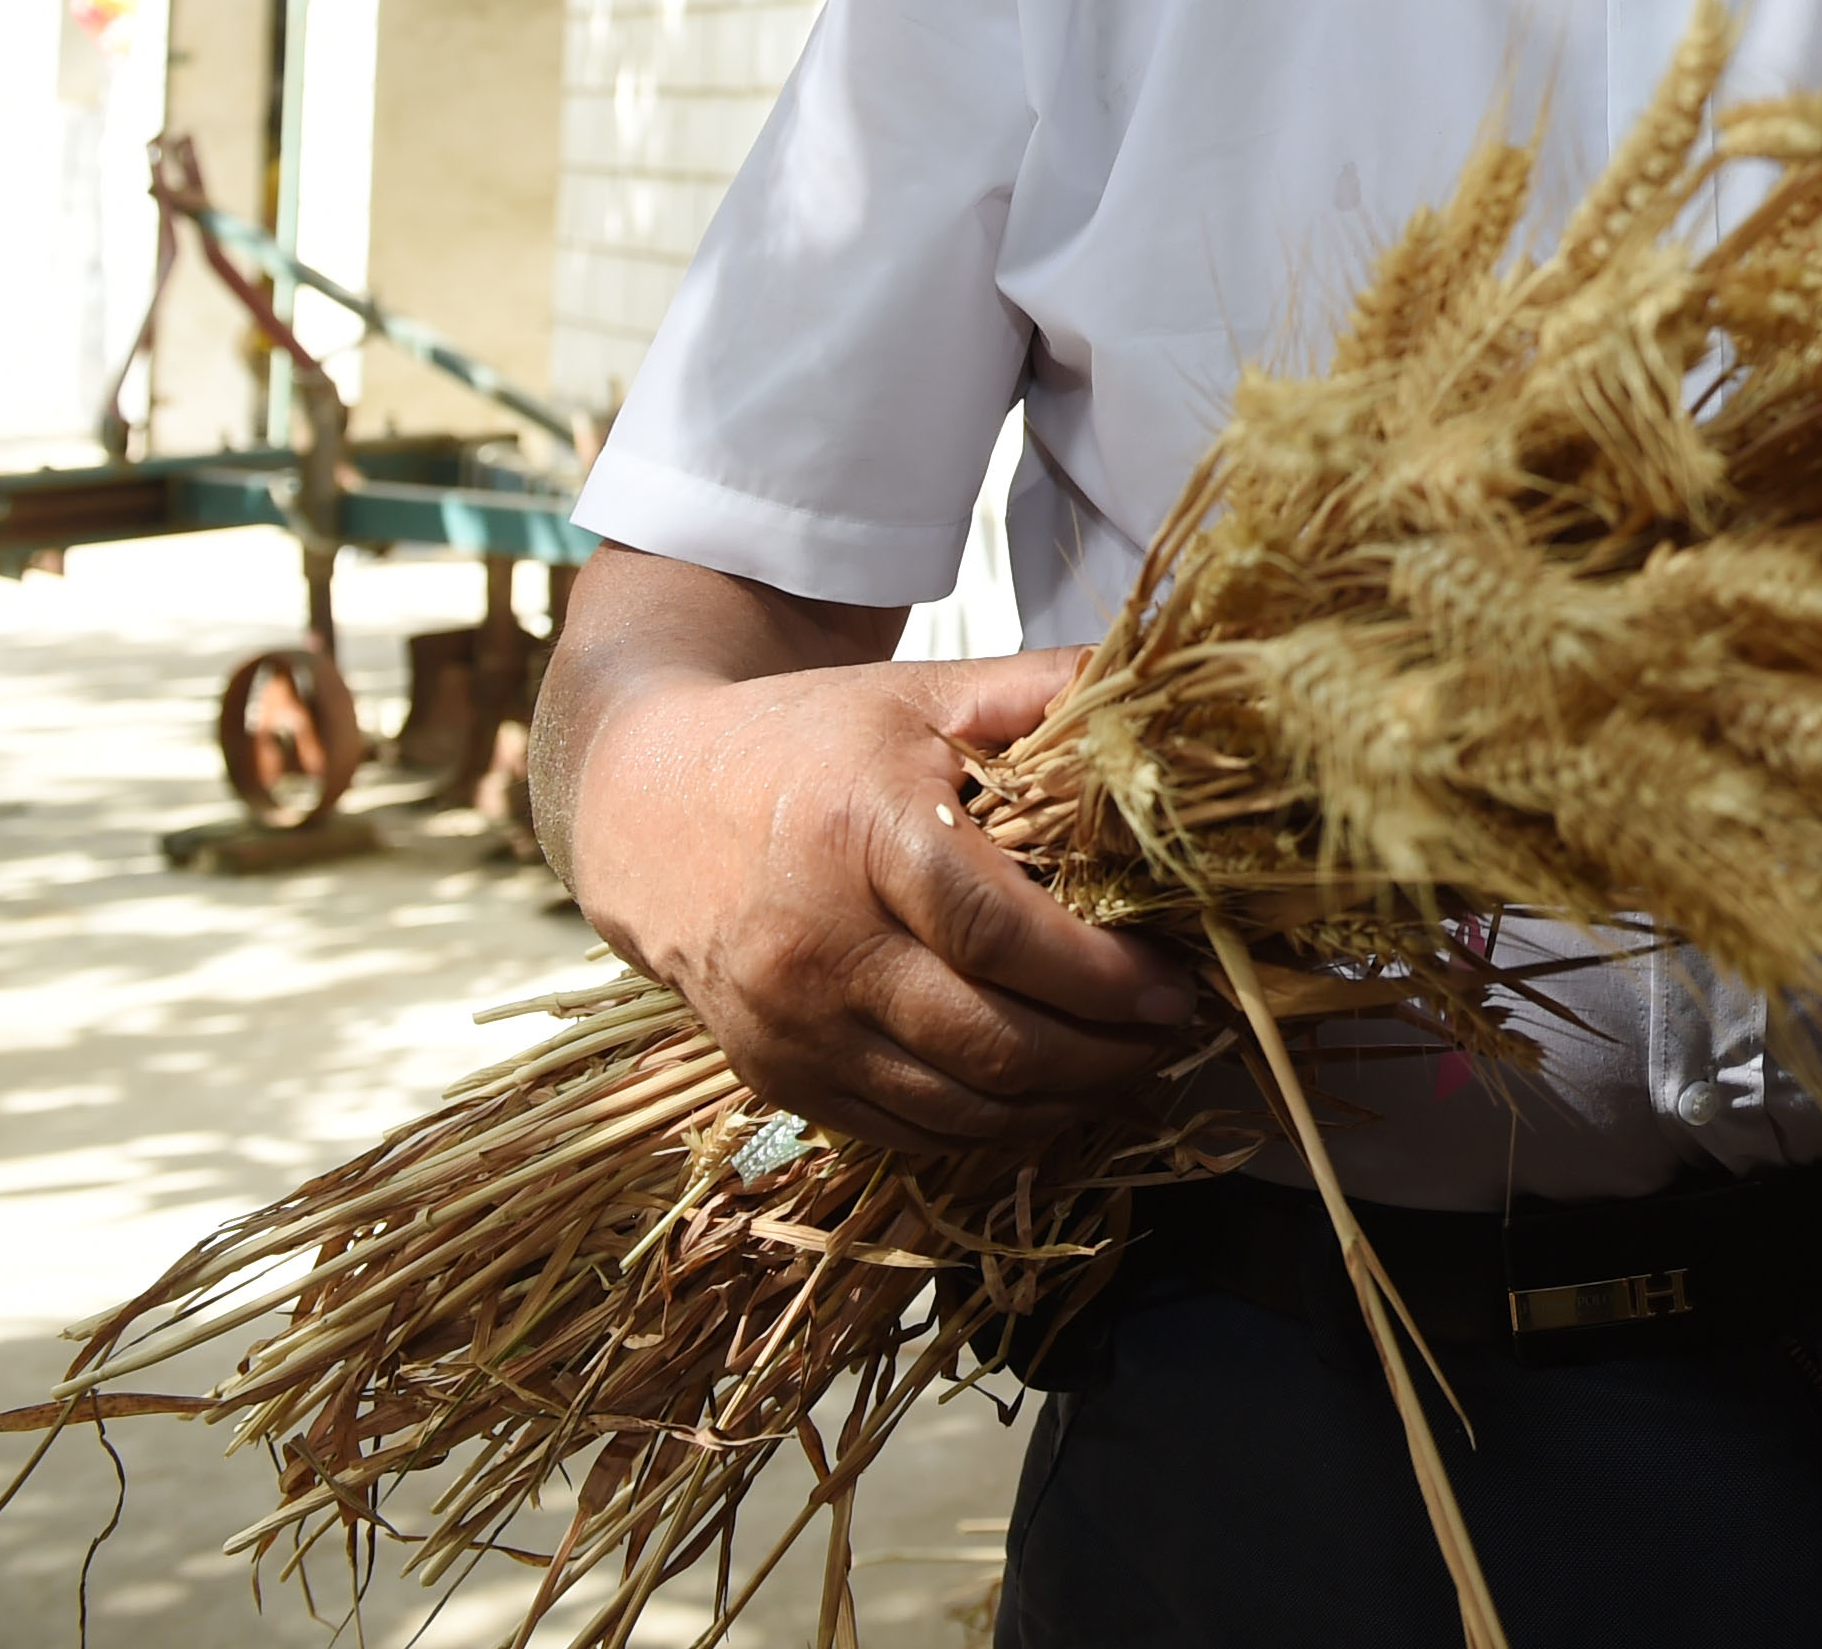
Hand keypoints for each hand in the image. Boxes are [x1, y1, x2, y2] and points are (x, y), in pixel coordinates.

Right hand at [536, 551, 1198, 1157]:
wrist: (646, 804)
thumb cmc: (808, 745)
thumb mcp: (922, 695)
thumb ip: (1046, 690)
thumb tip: (1169, 687)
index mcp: (862, 838)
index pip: (998, 936)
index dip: (1099, 976)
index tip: (1175, 986)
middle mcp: (817, 949)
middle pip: (988, 1042)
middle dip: (1104, 1054)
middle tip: (1173, 1034)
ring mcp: (790, 1028)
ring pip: (956, 1109)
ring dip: (1062, 1103)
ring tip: (1130, 1068)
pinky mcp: (778, 1078)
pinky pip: (906, 1133)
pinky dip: (991, 1130)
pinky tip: (1049, 1095)